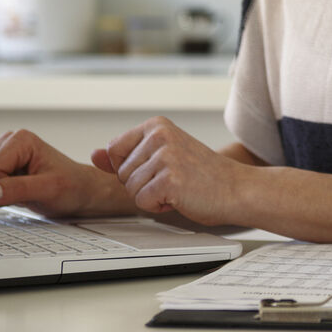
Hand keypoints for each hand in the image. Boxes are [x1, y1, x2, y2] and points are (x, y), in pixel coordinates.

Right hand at [0, 129, 128, 217]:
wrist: (80, 190)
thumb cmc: (71, 186)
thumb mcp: (49, 189)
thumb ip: (19, 189)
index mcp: (20, 140)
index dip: (3, 190)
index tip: (28, 191)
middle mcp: (6, 143)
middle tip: (23, 193)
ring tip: (19, 193)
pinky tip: (12, 193)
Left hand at [93, 116, 239, 225]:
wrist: (236, 189)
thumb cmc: (201, 174)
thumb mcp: (161, 156)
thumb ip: (126, 155)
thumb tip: (94, 154)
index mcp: (156, 125)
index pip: (114, 150)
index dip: (131, 168)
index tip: (160, 167)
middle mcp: (159, 135)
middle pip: (121, 173)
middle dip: (142, 184)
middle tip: (174, 179)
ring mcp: (165, 157)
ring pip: (131, 189)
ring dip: (152, 196)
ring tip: (179, 187)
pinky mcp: (169, 179)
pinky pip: (142, 202)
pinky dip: (159, 207)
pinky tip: (181, 197)